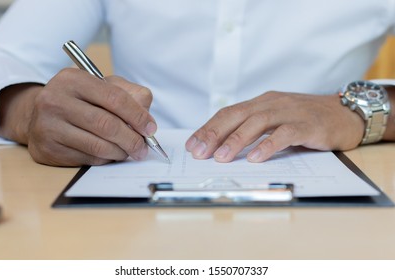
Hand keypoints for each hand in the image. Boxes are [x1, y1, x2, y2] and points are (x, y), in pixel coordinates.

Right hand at [0, 68, 155, 165]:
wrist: (39, 115)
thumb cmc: (80, 100)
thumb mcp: (103, 87)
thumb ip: (130, 94)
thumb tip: (147, 118)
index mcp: (72, 79)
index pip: (115, 98)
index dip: (138, 116)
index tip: (151, 129)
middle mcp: (55, 100)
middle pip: (107, 124)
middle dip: (132, 139)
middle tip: (143, 148)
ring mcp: (48, 125)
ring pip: (98, 145)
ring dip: (121, 152)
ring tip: (129, 152)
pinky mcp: (47, 149)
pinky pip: (87, 158)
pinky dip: (105, 159)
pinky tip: (110, 155)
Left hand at [186, 91, 364, 161]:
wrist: (345, 114)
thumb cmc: (306, 120)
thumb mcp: (275, 120)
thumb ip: (253, 129)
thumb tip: (222, 147)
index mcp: (261, 103)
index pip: (228, 113)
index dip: (208, 128)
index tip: (192, 145)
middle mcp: (272, 103)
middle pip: (237, 115)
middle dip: (214, 133)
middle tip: (199, 152)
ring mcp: (290, 112)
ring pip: (257, 123)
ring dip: (236, 141)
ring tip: (221, 158)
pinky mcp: (308, 124)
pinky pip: (284, 134)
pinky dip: (268, 145)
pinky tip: (256, 158)